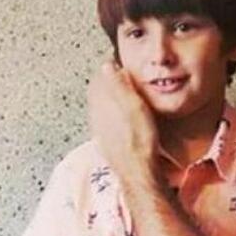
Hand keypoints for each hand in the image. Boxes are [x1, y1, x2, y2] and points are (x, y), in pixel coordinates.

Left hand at [88, 62, 158, 180]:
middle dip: (107, 82)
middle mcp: (96, 116)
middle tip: (118, 75)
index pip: (99, 78)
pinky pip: (104, 122)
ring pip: (100, 107)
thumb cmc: (139, 140)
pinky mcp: (105, 142)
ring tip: (121, 94)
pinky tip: (121, 118)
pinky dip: (111, 114)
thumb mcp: (134, 106)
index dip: (108, 68)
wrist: (138, 172)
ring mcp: (99, 130)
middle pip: (97, 92)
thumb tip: (107, 66)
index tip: (116, 63)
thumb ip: (119, 85)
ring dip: (109, 99)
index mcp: (101, 104)